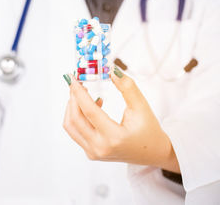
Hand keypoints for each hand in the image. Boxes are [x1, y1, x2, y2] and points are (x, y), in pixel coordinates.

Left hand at [62, 68, 179, 172]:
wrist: (152, 153)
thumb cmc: (149, 130)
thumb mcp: (141, 106)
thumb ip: (127, 87)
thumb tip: (111, 70)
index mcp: (114, 137)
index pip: (89, 111)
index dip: (79, 93)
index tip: (73, 78)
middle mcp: (100, 147)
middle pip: (75, 119)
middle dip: (73, 98)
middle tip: (76, 83)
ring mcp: (93, 152)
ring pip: (71, 126)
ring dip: (72, 107)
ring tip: (82, 93)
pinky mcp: (90, 152)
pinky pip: (76, 132)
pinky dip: (77, 116)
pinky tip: (91, 107)